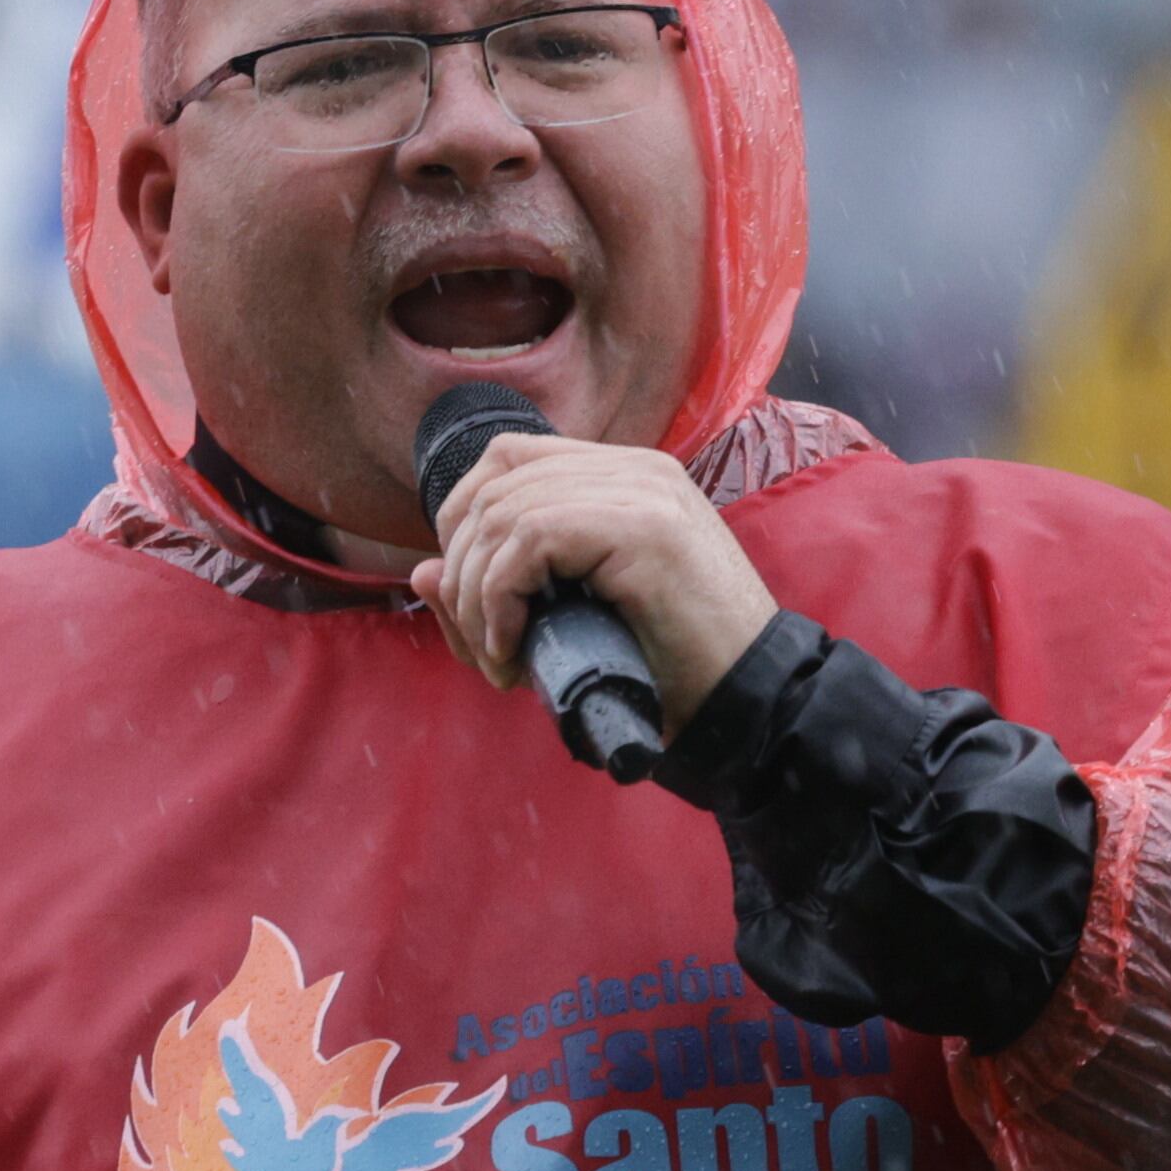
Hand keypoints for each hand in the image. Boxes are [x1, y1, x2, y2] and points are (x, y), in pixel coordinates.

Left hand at [409, 432, 777, 738]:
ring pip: (501, 513)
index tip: (473, 603)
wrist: (750, 710)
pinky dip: (500, 599)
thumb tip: (419, 570)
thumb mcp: (562, 630)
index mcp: (621, 477)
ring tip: (503, 660)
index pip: (505, 460)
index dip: (462, 527)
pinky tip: (516, 649)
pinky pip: (530, 538)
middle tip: (486, 646)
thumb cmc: (663, 674)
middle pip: (491, 484)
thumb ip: (493, 596)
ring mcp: (643, 491)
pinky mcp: (646, 528)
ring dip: (477, 598)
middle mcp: (634, 469)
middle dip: (461, 572)